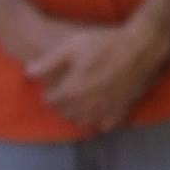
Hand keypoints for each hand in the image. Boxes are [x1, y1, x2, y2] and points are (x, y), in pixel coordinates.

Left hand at [26, 20, 167, 132]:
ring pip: (83, 122)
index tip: (54, 85)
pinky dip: (99, 121)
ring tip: (80, 103)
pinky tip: (100, 109)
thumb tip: (28, 72)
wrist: (141, 48)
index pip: (51, 102)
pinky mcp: (121, 112)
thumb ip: (48, 62)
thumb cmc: (105, 44)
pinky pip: (104, 126)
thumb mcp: (72, 46)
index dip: (50, 93)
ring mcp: (104, 111)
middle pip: (65, 114)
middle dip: (62, 105)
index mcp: (71, 91)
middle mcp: (85, 107)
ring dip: (77, 115)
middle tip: (66, 93)